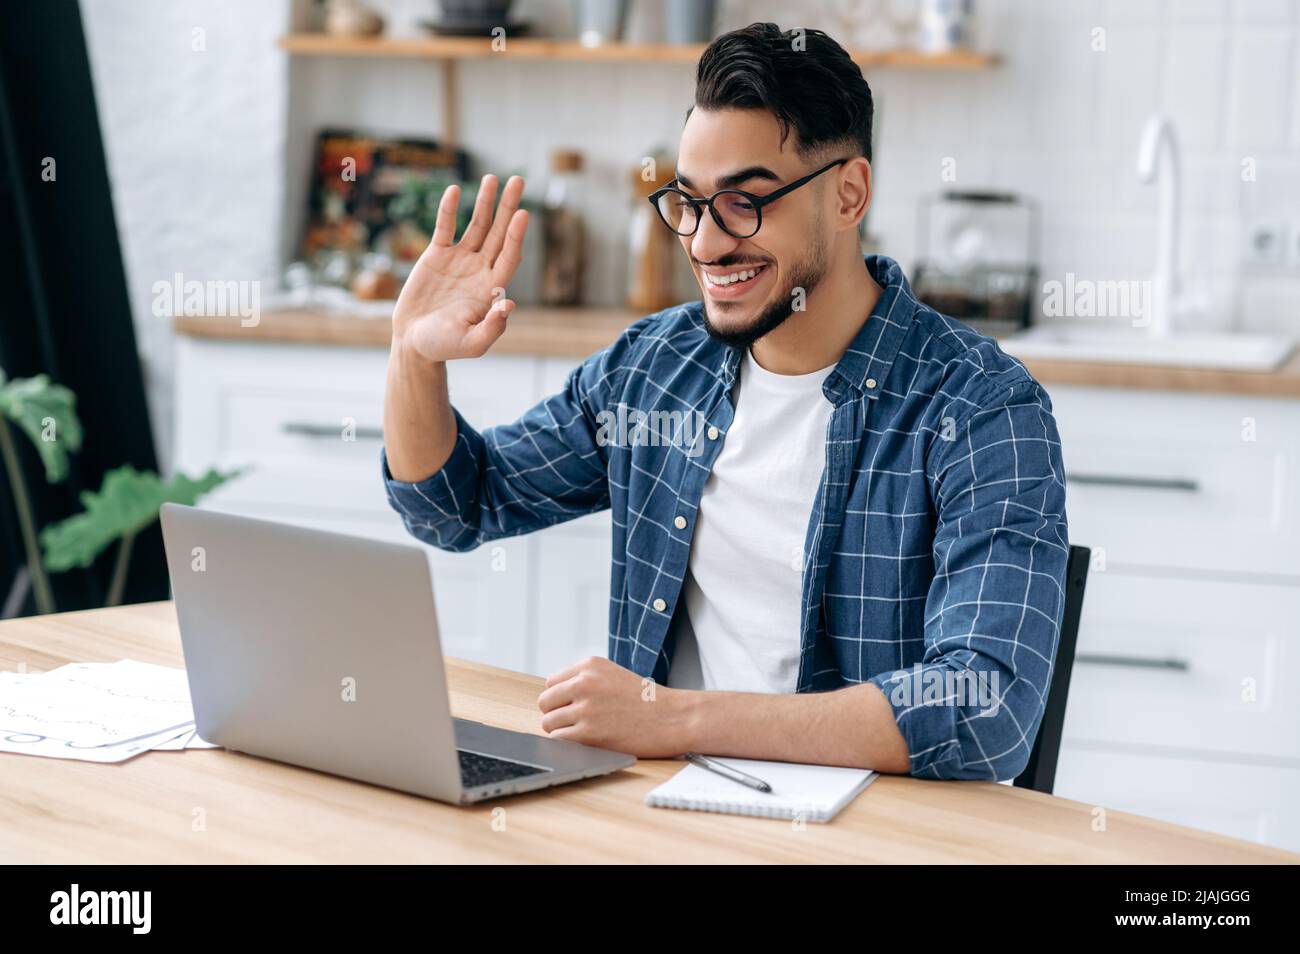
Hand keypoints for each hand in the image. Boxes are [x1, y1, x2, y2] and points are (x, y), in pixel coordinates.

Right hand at [391, 174, 528, 362]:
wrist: (415, 342)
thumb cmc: (445, 346)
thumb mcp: (472, 343)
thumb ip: (492, 328)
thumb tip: (509, 304)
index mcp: (492, 288)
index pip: (509, 256)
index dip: (516, 236)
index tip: (523, 214)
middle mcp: (480, 269)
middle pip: (499, 233)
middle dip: (508, 207)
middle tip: (519, 180)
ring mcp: (460, 260)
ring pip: (477, 225)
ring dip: (485, 202)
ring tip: (493, 178)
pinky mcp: (437, 255)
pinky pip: (445, 227)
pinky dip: (449, 209)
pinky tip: (455, 189)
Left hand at [537, 656, 695, 757]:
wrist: (674, 717)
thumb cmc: (646, 700)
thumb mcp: (613, 675)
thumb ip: (585, 680)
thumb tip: (554, 698)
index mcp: (589, 666)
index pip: (551, 683)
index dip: (561, 698)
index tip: (574, 707)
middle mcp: (584, 683)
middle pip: (545, 702)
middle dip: (557, 714)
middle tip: (577, 722)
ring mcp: (585, 708)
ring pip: (549, 723)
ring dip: (562, 731)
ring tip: (584, 733)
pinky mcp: (588, 734)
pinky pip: (558, 740)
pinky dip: (567, 745)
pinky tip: (586, 743)